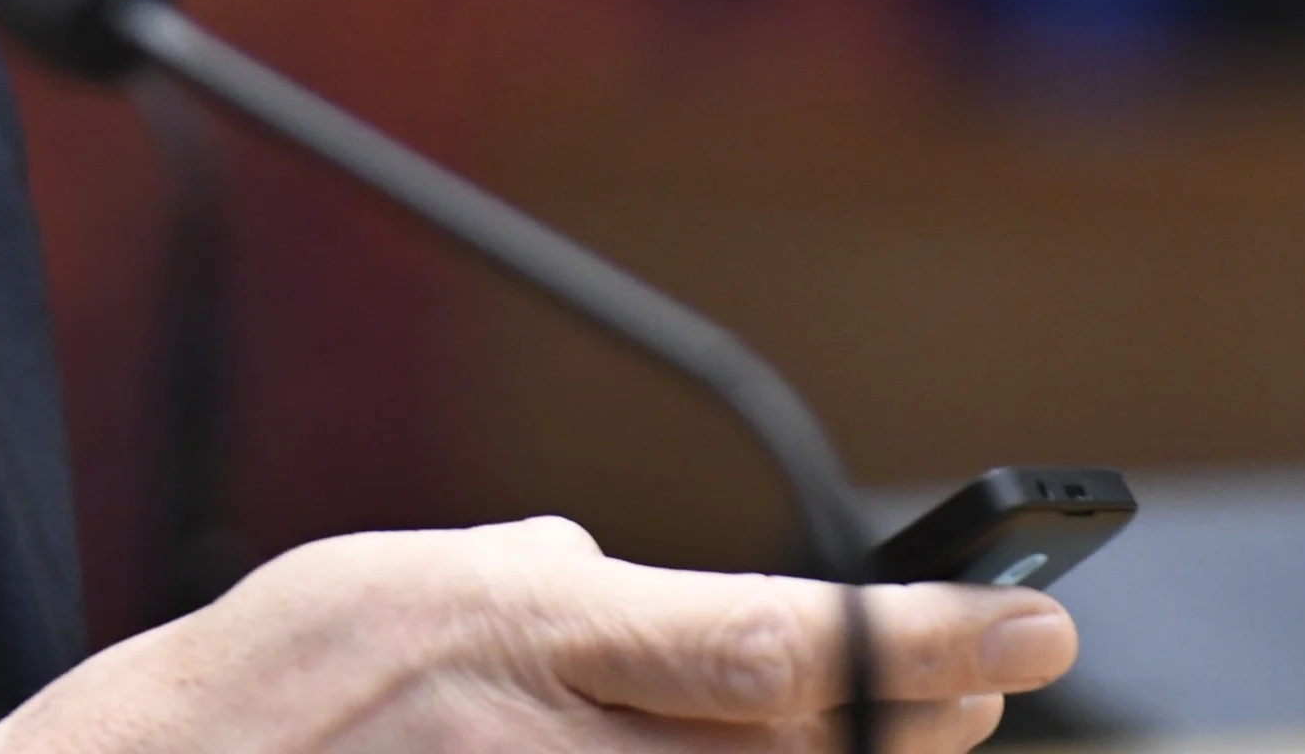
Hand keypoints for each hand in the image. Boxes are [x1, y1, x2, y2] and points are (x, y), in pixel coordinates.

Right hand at [0, 518, 1076, 753]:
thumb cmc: (264, 690)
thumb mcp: (399, 580)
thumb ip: (542, 589)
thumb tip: (616, 573)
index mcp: (532, 637)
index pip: (778, 644)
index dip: (928, 640)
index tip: (1040, 625)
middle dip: (913, 723)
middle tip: (978, 688)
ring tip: (846, 731)